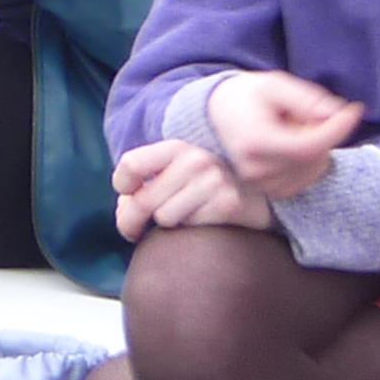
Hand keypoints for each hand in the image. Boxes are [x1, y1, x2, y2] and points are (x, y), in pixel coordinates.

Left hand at [112, 140, 276, 239]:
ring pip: (164, 217)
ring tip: (185, 215)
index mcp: (175, 148)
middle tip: (131, 232)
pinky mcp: (229, 203)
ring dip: (169, 222)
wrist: (258, 193)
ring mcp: (214, 180)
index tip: (126, 196)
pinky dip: (192, 227)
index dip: (121, 185)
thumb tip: (125, 208)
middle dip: (130, 221)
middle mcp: (194, 160)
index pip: (131, 164)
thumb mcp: (175, 172)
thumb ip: (145, 185)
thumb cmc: (204, 185)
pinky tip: (205, 219)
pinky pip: (190, 226)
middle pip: (142, 200)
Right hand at [208, 70, 361, 198]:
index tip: (353, 110)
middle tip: (305, 113)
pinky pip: (307, 179)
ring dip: (316, 147)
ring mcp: (261, 183)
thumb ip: (306, 98)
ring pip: (314, 169)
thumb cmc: (247, 95)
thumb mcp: (274, 84)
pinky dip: (311, 161)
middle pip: (314, 158)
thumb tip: (337, 113)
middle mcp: (255, 169)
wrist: (219, 113)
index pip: (308, 147)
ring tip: (293, 128)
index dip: (337, 129)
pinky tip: (294, 144)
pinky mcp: (269, 190)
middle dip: (323, 132)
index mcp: (254, 142)